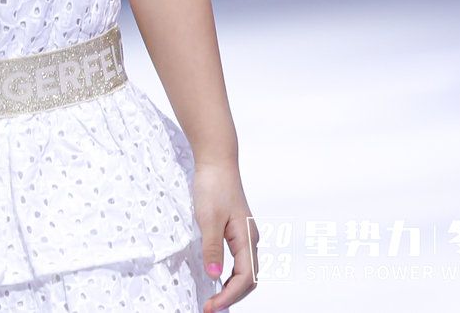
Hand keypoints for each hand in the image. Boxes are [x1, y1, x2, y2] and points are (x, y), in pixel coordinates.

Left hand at [193, 159, 259, 312]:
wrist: (217, 161)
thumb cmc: (214, 186)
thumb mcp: (208, 218)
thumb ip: (212, 248)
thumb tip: (213, 276)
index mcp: (246, 238)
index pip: (244, 278)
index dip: (228, 296)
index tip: (210, 306)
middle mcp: (250, 239)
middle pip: (249, 279)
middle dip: (231, 297)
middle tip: (210, 307)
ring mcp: (245, 235)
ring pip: (246, 271)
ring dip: (232, 289)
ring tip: (214, 299)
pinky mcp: (237, 231)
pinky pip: (240, 261)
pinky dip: (231, 276)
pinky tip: (217, 278)